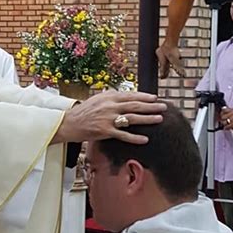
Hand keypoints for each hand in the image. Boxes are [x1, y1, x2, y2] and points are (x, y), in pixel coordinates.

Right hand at [51, 91, 165, 144]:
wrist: (69, 123)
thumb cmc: (83, 111)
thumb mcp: (97, 99)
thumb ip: (110, 96)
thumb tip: (123, 93)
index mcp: (108, 97)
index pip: (130, 95)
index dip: (144, 96)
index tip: (155, 98)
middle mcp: (110, 106)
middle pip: (135, 105)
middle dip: (151, 106)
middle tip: (164, 107)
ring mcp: (108, 118)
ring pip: (132, 118)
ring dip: (147, 119)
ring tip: (159, 119)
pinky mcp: (105, 131)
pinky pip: (123, 135)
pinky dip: (135, 137)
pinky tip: (145, 139)